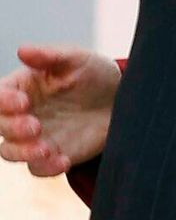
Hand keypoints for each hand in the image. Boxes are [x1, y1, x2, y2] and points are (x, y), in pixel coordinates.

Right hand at [0, 44, 120, 175]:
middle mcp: (21, 114)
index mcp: (22, 86)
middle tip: (35, 126)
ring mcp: (33, 137)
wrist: (119, 101)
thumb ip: (49, 55)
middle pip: (0, 126)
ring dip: (23, 153)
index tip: (23, 102)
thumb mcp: (76, 58)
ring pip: (10, 152)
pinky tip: (64, 161)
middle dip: (13, 128)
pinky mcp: (49, 156)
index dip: (3, 101)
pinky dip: (47, 168)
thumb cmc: (94, 73)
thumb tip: (22, 50)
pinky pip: (37, 169)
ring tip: (47, 149)